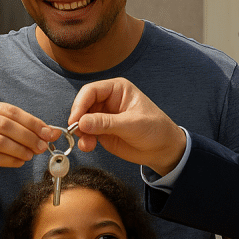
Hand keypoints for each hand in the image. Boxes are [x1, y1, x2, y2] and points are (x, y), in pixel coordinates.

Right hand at [0, 100, 55, 190]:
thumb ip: (12, 127)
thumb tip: (48, 131)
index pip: (8, 110)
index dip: (32, 121)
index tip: (48, 131)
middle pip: (5, 124)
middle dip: (29, 135)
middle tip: (43, 145)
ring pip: (0, 141)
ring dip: (21, 149)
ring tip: (32, 154)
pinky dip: (12, 160)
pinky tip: (19, 162)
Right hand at [68, 78, 185, 175]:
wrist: (163, 149)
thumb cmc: (155, 129)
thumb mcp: (132, 124)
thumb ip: (106, 123)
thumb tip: (82, 122)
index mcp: (117, 90)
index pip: (91, 91)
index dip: (80, 104)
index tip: (75, 119)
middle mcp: (108, 101)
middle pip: (83, 105)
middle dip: (78, 119)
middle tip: (77, 132)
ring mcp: (104, 117)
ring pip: (82, 121)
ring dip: (80, 132)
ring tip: (86, 144)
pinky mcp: (102, 132)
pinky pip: (87, 134)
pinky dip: (84, 140)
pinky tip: (88, 146)